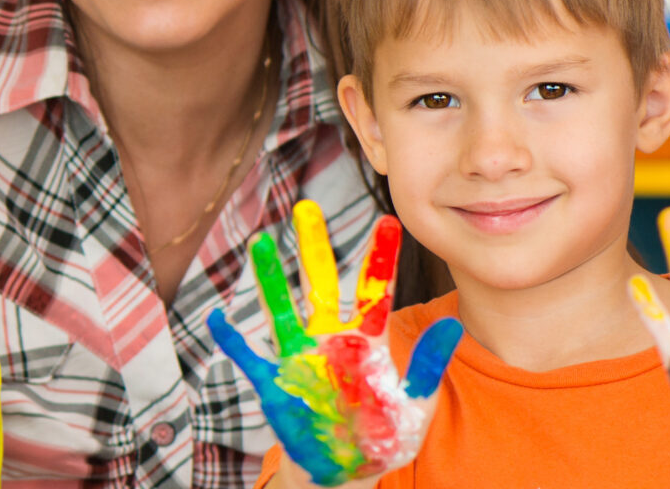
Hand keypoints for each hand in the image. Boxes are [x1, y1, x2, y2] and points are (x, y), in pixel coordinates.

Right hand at [208, 203, 460, 486]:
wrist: (347, 472)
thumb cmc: (384, 435)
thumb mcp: (415, 402)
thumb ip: (429, 364)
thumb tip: (454, 325)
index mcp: (367, 341)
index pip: (374, 290)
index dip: (380, 257)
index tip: (388, 220)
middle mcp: (329, 339)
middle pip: (319, 283)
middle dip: (313, 246)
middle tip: (306, 206)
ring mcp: (299, 359)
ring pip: (280, 310)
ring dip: (268, 279)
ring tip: (259, 243)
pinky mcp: (274, 384)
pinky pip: (248, 358)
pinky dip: (231, 340)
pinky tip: (214, 317)